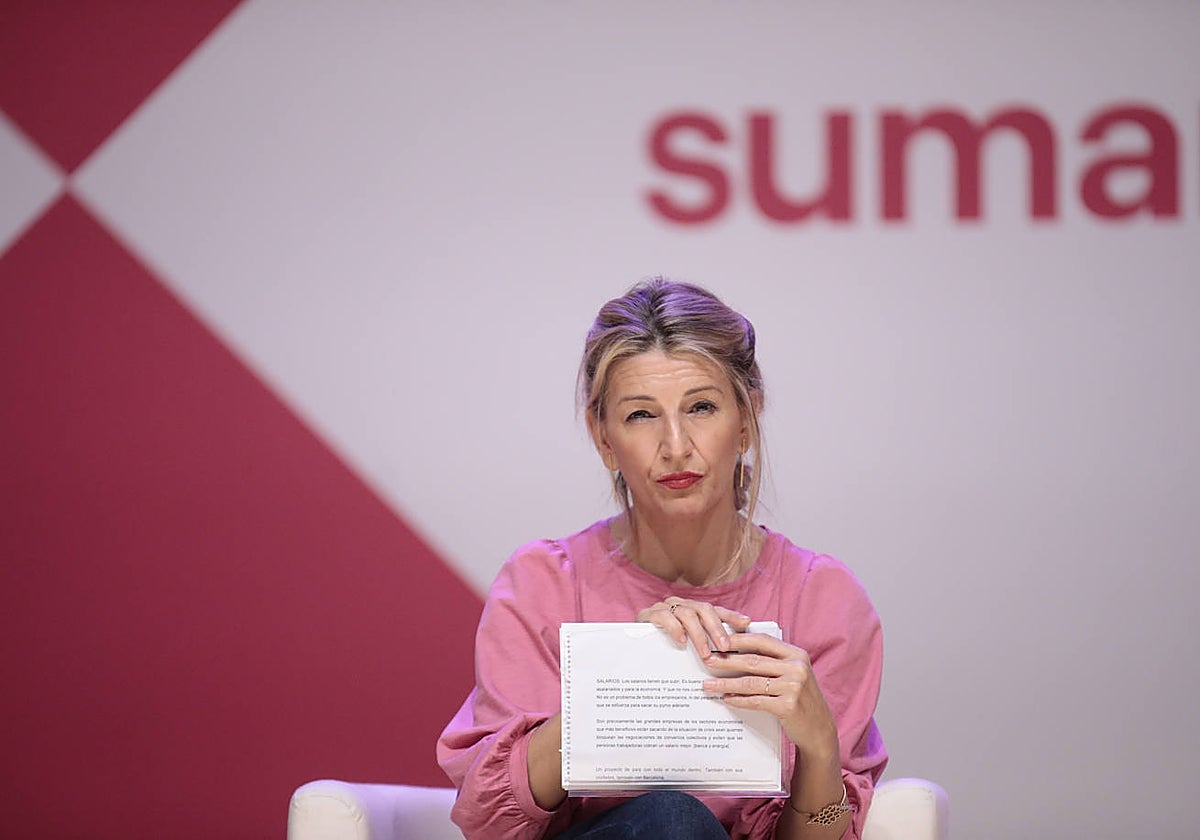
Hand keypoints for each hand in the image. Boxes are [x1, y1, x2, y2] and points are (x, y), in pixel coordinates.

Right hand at [636, 597, 751, 654]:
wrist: (633, 644)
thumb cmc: (665, 645)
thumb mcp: (689, 644)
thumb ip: (707, 642)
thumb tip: (732, 652)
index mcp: (692, 610)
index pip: (716, 609)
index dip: (731, 615)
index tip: (746, 624)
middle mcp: (681, 604)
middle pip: (704, 609)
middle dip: (717, 628)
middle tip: (725, 647)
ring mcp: (665, 607)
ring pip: (687, 613)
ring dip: (698, 634)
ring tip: (705, 652)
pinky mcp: (649, 614)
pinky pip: (664, 616)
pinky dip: (674, 628)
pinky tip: (681, 641)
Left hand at [701, 634, 839, 761]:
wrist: (819, 729)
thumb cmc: (801, 698)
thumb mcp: (794, 674)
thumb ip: (774, 661)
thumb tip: (736, 652)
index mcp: (797, 654)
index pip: (762, 641)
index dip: (738, 639)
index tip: (717, 640)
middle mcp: (796, 668)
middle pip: (753, 661)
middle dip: (726, 661)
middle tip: (707, 660)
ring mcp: (793, 687)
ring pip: (751, 682)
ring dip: (726, 683)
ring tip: (709, 684)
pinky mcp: (788, 706)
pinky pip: (756, 701)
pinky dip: (738, 700)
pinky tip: (726, 699)